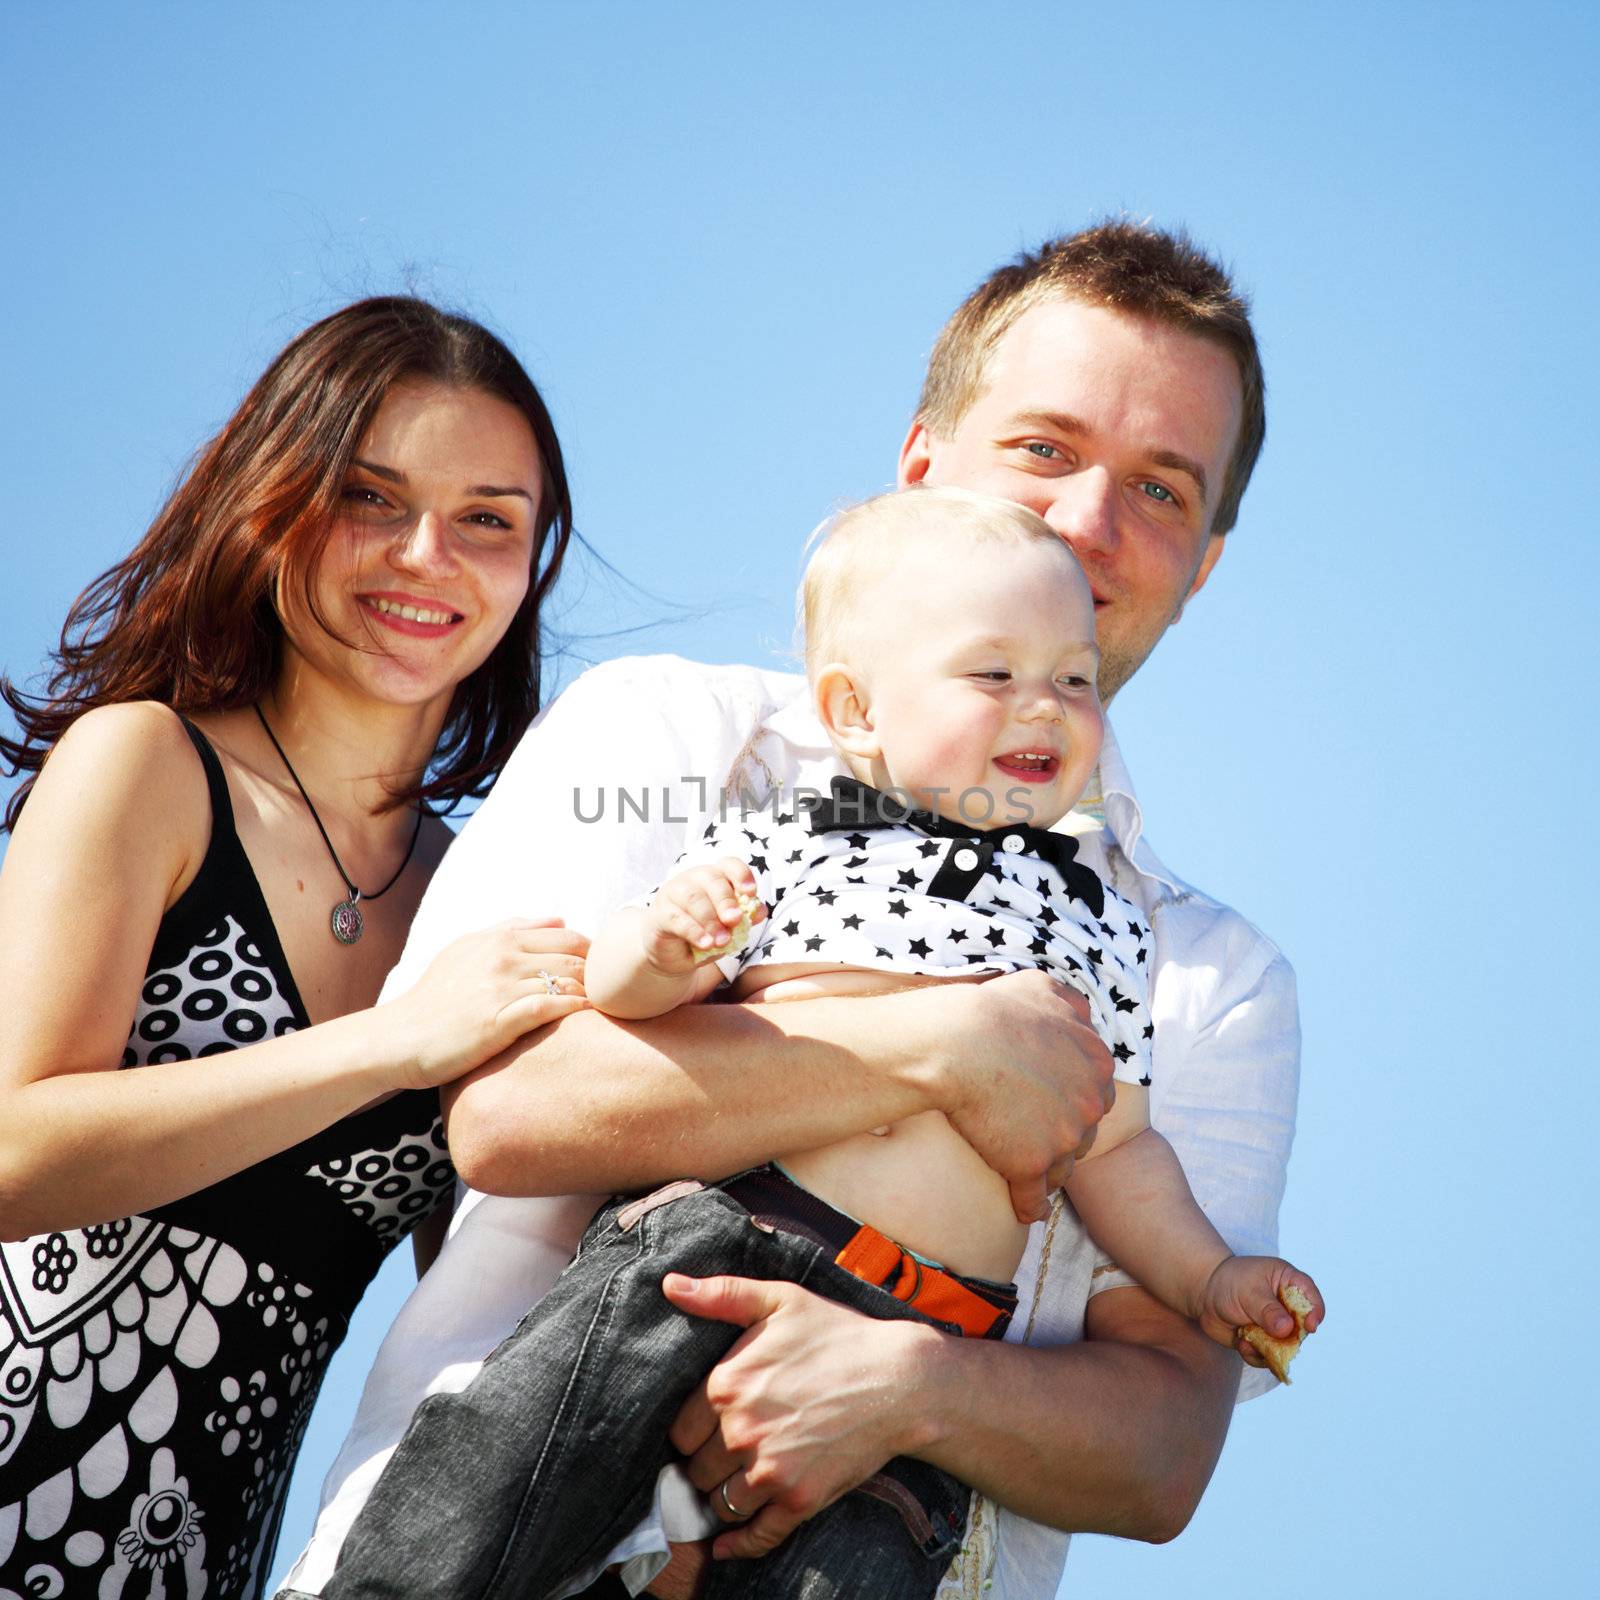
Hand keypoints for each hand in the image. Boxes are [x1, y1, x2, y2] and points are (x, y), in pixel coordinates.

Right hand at [384, 918, 588, 1089]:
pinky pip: (550, 1007)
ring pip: (567, 980)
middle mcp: (502, 957)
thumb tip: (560, 918)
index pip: (567, 937)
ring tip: (608, 1008)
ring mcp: (501, 987)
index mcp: (500, 939)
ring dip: (592, 994)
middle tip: (616, 993)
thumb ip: (514, 930)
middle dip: (601, 974)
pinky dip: (574, 1009)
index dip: (594, 954)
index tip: (607, 972)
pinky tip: (585, 1017)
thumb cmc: (435, 997)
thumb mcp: (468, 950)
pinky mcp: (498, 1020)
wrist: (399, 1037)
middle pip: (574, 958)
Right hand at [644, 860, 764, 974]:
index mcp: (715, 877)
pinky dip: (694, 931)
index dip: (741, 875)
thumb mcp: (729, 928)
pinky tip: (706, 944)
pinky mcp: (659, 914)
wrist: (673, 954)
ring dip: (710, 920)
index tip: (750, 892)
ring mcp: (673, 893)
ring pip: (693, 898)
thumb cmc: (706, 933)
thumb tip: (761, 912)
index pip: (729, 865)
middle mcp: (693, 879)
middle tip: (735, 920)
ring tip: (722, 941)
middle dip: (726, 901)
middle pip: (712, 880)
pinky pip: (677, 918)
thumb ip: (744, 919)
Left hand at [663, 1272, 936, 1560]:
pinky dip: (738, 1545)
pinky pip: (755, 1536)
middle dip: (707, 1465)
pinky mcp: (799, 1501)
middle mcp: (740, 1433)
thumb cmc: (837, 1335)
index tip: (707, 1430)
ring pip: (720, 1504)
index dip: (692, 1432)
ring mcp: (770, 1471)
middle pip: (697, 1471)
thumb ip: (720, 1295)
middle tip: (725, 1457)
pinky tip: (726, 1546)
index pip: (680, 1431)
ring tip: (736, 1484)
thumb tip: (669, 1285)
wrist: (899, 1379)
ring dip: (724, 1497)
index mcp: (726, 1385)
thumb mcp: (779, 1300)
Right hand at [929, 970, 1116, 1222]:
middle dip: (1063, 1136)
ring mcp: (1064, 1135)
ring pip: (1063, 1168)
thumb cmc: (991, 1010)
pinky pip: (1034, 1197)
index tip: (1048, 1105)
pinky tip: (1022, 1209)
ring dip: (1047, 1171)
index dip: (1070, 1100)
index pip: (1095, 1094)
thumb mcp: (1042, 988)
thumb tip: (1082, 1013)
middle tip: (1034, 1137)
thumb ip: (1070, 1004)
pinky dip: (1028, 1204)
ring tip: (1026, 1173)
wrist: (955, 1041)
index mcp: (1097, 1062)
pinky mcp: (1032, 1164)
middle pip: (1084, 1133)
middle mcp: (1090, 1101)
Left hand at [1196, 1255, 1325, 1359]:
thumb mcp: (1249, 1291)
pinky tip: (1242, 1344)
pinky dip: (1256, 1355)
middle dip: (1289, 1339)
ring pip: (1285, 1348)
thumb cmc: (1230, 1283)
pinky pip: (1268, 1358)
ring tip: (1248, 1341)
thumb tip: (1287, 1329)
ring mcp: (1276, 1327)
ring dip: (1270, 1350)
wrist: (1205, 1294)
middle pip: (1301, 1329)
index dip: (1314, 1312)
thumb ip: (1268, 1310)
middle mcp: (1287, 1307)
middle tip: (1272, 1338)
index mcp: (1288, 1283)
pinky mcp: (1264, 1343)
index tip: (1309, 1327)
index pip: (1310, 1297)